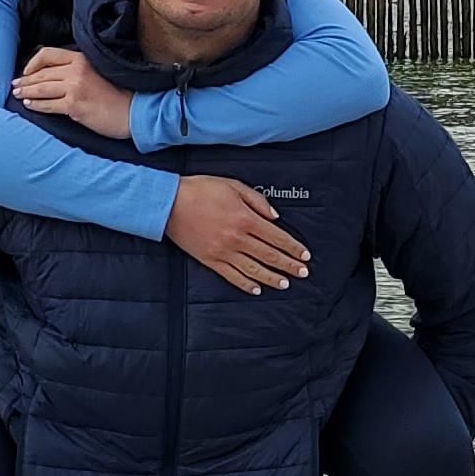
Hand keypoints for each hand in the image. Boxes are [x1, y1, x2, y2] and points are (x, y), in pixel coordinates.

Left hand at [8, 46, 131, 138]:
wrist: (132, 112)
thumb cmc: (116, 94)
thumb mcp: (97, 72)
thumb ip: (76, 69)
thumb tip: (51, 74)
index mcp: (81, 59)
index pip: (48, 54)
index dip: (32, 62)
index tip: (26, 71)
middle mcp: (76, 70)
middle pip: (42, 73)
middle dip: (25, 80)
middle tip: (15, 85)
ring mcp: (75, 88)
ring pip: (41, 88)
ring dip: (26, 92)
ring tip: (17, 94)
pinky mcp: (74, 106)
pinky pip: (48, 105)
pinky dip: (36, 105)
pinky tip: (29, 105)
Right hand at [164, 175, 307, 293]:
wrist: (169, 203)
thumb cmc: (200, 190)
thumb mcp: (233, 186)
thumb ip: (258, 201)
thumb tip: (275, 217)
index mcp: (245, 219)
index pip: (277, 237)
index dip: (293, 248)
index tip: (305, 256)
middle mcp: (237, 239)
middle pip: (270, 256)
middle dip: (289, 265)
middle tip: (303, 273)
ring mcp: (224, 252)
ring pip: (254, 270)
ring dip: (272, 278)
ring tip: (286, 283)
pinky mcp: (210, 260)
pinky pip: (232, 276)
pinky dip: (246, 284)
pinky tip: (257, 289)